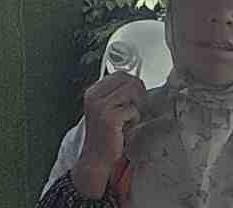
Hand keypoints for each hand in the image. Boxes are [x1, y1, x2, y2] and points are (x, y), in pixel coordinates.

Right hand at [71, 72, 146, 197]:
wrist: (96, 159)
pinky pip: (132, 109)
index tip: (138, 94)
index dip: (133, 82)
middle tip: (140, 107)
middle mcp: (94, 96)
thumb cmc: (105, 135)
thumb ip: (117, 94)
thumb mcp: (106, 109)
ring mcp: (100, 106)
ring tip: (131, 118)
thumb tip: (138, 82)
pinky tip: (127, 128)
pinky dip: (135, 119)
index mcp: (93, 92)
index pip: (119, 74)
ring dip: (137, 105)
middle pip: (127, 80)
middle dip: (139, 92)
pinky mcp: (110, 118)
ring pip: (131, 91)